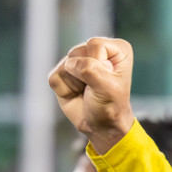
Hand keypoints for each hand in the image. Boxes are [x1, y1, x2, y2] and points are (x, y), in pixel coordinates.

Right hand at [49, 37, 134, 152]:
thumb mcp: (108, 89)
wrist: (100, 126)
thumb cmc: (110, 106)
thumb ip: (90, 70)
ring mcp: (78, 59)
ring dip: (74, 83)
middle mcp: (97, 49)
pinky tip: (75, 93)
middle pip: (77, 52)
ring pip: (64, 64)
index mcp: (117, 49)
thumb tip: (69, 63)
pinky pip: (54, 77)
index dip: (97, 65)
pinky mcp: (62, 71)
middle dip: (84, 76)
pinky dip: (64, 90)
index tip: (108, 81)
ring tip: (86, 91)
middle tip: (94, 89)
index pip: (95, 45)